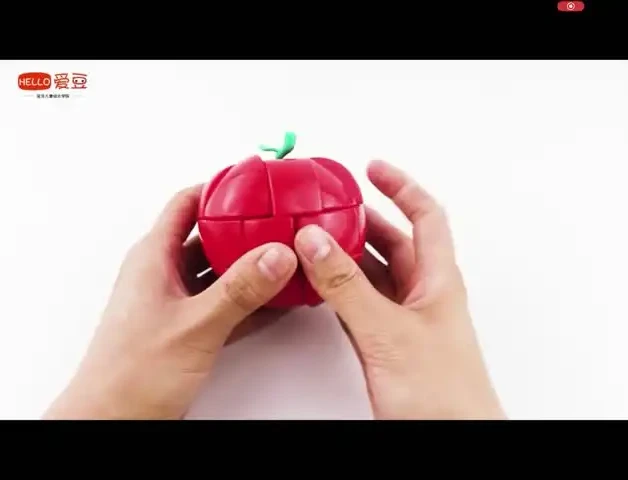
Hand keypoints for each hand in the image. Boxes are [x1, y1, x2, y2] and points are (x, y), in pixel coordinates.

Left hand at [43, 184, 296, 419]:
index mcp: (153, 259)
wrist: (112, 422)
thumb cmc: (130, 376)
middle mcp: (163, 274)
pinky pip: (224, 299)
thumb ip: (239, 290)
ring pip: (218, 269)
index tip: (251, 181)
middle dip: (243, 226)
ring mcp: (177, 301)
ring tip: (283, 254)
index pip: (185, 204)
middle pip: (207, 234)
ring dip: (249, 263)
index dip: (217, 188)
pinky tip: (275, 298)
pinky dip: (249, 295)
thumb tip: (275, 255)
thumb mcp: (194, 326)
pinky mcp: (188, 326)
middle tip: (277, 219)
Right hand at [294, 160, 504, 419]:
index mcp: (437, 280)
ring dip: (346, 254)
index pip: (426, 216)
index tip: (372, 168)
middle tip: (331, 203)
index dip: (401, 186)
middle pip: (394, 241)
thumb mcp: (390, 332)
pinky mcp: (385, 342)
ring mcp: (402, 319)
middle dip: (363, 218)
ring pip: (372, 272)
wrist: (451, 441)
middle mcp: (421, 294)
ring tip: (316, 237)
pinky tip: (318, 284)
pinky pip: (359, 301)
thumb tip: (317, 241)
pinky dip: (338, 288)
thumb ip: (349, 287)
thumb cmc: (444, 397)